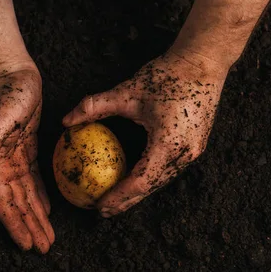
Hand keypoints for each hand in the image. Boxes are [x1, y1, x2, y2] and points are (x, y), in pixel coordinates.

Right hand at [0, 61, 54, 252]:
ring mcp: (14, 158)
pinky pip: (33, 179)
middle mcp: (2, 165)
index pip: (4, 202)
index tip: (27, 246)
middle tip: (45, 248)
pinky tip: (47, 209)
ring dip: (36, 215)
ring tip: (48, 236)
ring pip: (27, 194)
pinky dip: (40, 195)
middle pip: (17, 203)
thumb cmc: (5, 94)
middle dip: (30, 227)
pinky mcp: (26, 149)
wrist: (12, 72)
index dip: (14, 225)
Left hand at [63, 51, 228, 216]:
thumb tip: (66, 120)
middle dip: (126, 202)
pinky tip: (135, 177)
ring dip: (139, 192)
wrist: (205, 60)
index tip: (98, 206)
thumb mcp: (127, 91)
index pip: (139, 182)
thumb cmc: (167, 74)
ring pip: (162, 180)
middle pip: (151, 188)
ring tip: (115, 199)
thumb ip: (94, 106)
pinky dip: (151, 178)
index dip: (118, 197)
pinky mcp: (197, 146)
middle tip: (101, 210)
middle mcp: (185, 154)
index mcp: (168, 144)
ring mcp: (194, 152)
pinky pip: (170, 169)